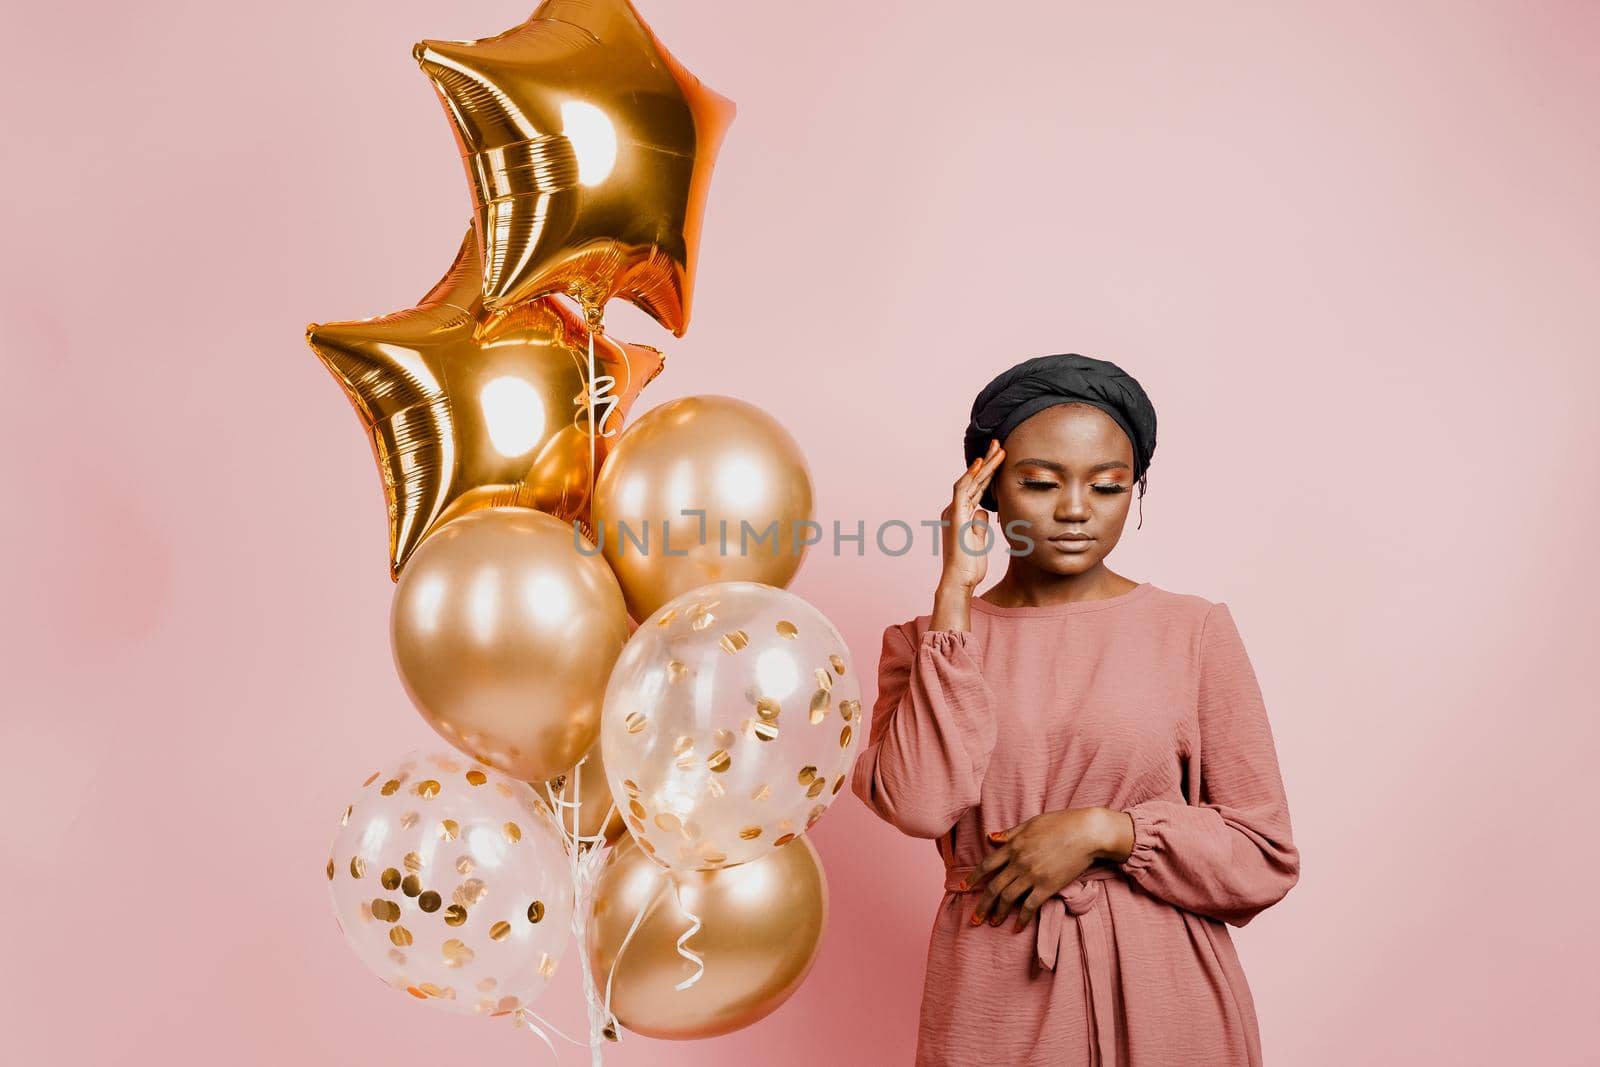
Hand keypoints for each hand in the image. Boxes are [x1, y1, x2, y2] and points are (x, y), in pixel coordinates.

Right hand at [940, 439, 1004, 593]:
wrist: (959, 580)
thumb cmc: (969, 565)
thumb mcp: (978, 540)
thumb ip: (979, 523)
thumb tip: (983, 510)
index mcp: (961, 513)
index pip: (977, 487)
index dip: (989, 472)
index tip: (1000, 457)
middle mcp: (955, 508)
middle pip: (974, 480)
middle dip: (988, 461)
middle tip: (999, 444)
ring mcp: (954, 511)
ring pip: (970, 481)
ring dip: (985, 464)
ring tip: (998, 449)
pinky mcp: (955, 516)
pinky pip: (962, 490)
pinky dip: (971, 475)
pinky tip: (980, 463)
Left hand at [965, 808, 1128, 930]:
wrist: (1087, 833)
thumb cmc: (1061, 823)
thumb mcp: (1031, 823)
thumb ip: (1010, 833)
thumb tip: (991, 837)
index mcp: (1013, 845)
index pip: (987, 865)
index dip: (973, 878)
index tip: (964, 888)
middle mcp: (1019, 862)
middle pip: (994, 887)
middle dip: (982, 905)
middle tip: (974, 919)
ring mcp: (1032, 875)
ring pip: (1008, 898)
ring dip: (998, 913)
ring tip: (993, 923)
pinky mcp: (1047, 886)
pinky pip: (1029, 906)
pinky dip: (1021, 918)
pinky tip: (1017, 927)